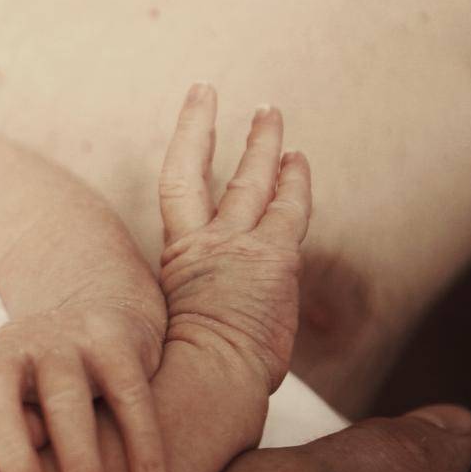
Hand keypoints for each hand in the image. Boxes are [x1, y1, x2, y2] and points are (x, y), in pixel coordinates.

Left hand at [0, 297, 166, 471]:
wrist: (99, 300)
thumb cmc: (42, 381)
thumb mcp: (10, 402)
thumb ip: (1, 444)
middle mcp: (10, 350)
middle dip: (10, 450)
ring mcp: (62, 341)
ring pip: (65, 400)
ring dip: (79, 460)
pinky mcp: (113, 339)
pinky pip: (127, 391)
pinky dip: (140, 436)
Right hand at [158, 84, 311, 391]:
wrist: (209, 377)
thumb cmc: (188, 367)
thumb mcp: (172, 325)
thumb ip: (186, 298)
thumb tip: (186, 305)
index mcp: (176, 257)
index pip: (175, 182)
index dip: (188, 137)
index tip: (197, 106)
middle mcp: (205, 242)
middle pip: (208, 170)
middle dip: (209, 127)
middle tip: (215, 94)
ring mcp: (240, 246)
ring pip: (254, 182)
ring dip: (264, 146)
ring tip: (269, 116)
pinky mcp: (275, 259)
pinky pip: (291, 208)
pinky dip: (295, 183)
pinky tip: (299, 164)